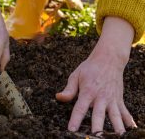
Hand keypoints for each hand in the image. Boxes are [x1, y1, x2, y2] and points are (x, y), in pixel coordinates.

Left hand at [56, 16, 136, 133]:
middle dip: (97, 128)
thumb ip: (69, 89)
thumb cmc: (90, 68)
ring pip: (115, 116)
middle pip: (99, 115)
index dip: (75, 120)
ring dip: (117, 127)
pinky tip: (132, 130)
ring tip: (118, 137)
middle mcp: (101, 97)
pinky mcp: (119, 100)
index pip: (80, 108)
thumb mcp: (76, 76)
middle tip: (95, 137)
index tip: (72, 130)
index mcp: (88, 92)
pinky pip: (124, 112)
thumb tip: (58, 97)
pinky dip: (128, 121)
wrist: (109, 59)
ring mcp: (112, 99)